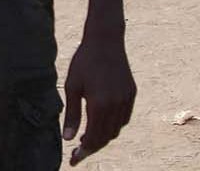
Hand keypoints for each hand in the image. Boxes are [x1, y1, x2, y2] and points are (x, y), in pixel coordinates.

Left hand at [62, 32, 134, 164]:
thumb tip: (68, 138)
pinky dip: (114, 126)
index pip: (93, 138)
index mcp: (100, 105)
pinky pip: (124, 118)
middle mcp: (116, 105)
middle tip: (78, 152)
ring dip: (103, 137)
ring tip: (88, 138)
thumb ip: (71, 114)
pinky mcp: (132, 93)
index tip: (73, 160)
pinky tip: (102, 124)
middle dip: (92, 147)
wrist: (105, 40)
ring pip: (116, 129)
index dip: (83, 152)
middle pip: (106, 137)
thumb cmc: (84, 62)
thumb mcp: (72, 86)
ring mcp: (126, 100)